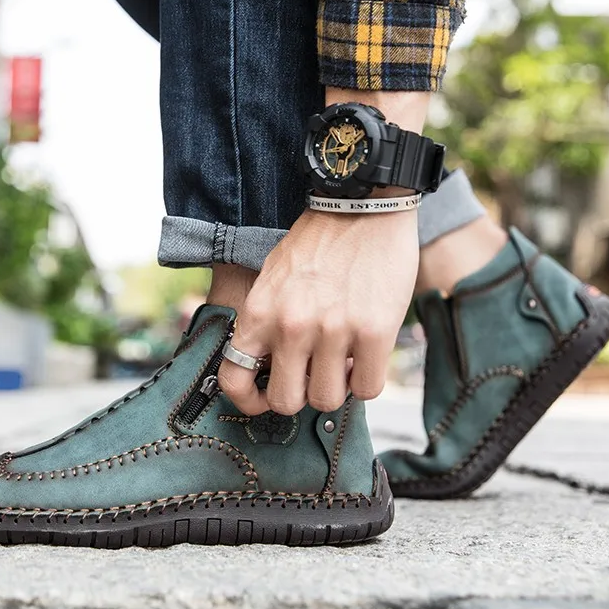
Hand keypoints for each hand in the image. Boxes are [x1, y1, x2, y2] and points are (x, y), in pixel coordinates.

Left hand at [218, 207, 418, 414]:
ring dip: (337, 387)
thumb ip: (267, 321)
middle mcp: (291, 325)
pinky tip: (366, 357)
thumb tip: (270, 366)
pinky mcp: (373, 331)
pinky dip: (366, 381)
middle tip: (314, 375)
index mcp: (260, 311)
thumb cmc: (319, 241)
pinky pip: (367, 389)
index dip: (249, 401)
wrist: (362, 206)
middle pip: (286, 402)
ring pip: (328, 400)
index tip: (265, 399)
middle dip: (301, 394)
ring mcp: (333, 330)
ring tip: (344, 360)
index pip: (234, 378)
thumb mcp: (273, 277)